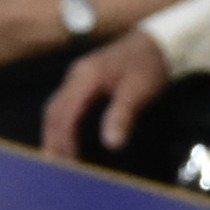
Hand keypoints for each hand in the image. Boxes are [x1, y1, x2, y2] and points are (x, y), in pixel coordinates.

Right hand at [40, 29, 171, 159]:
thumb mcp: (139, 90)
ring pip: (57, 109)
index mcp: (86, 77)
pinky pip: (66, 106)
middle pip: (54, 111)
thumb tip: (111, 144)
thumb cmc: (149, 64)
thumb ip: (123, 115)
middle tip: (55, 168)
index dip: (63, 139)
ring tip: (58, 160)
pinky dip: (63, 126)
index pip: (65, 112)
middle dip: (52, 140)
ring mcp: (78, 78)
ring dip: (55, 134)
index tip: (67, 163)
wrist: (157, 42)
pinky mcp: (84, 82)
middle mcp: (76, 76)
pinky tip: (68, 140)